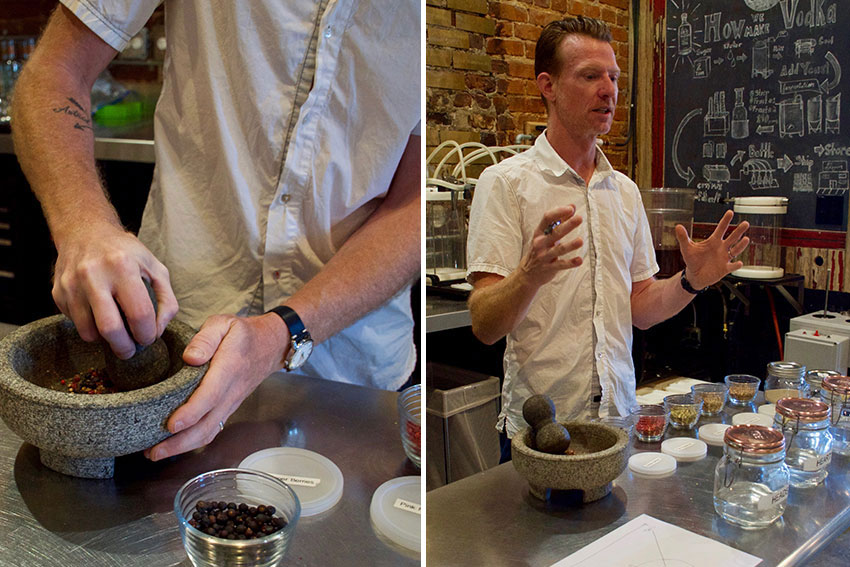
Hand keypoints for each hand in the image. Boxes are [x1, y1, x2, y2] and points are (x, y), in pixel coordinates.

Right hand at [52, 221, 177, 357]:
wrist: (85, 232)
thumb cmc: (126, 253)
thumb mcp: (155, 267)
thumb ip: (167, 300)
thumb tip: (158, 331)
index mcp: (123, 266)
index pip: (139, 314)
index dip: (147, 334)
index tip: (148, 338)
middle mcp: (93, 275)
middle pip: (110, 328)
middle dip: (124, 348)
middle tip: (131, 350)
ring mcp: (71, 285)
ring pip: (88, 332)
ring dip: (105, 340)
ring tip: (116, 332)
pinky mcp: (58, 293)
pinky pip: (75, 324)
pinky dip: (90, 328)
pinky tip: (99, 316)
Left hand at [144, 312, 288, 460]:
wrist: (271, 345)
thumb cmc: (243, 334)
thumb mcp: (224, 323)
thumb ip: (206, 338)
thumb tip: (190, 357)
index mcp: (229, 368)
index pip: (210, 396)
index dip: (191, 412)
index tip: (171, 425)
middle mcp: (231, 391)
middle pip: (207, 425)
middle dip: (179, 442)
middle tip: (152, 451)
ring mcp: (231, 403)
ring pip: (209, 432)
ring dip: (183, 447)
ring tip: (156, 452)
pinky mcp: (228, 408)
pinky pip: (212, 429)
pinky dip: (192, 442)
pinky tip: (174, 445)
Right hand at [518, 205, 582, 287]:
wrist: (526, 274)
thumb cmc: (539, 250)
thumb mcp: (545, 235)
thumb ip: (560, 221)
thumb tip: (572, 206)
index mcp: (539, 233)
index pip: (547, 219)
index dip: (558, 212)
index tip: (571, 208)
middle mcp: (540, 243)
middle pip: (555, 233)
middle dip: (567, 225)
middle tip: (579, 218)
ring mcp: (543, 256)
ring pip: (558, 250)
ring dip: (570, 245)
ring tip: (580, 241)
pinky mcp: (549, 268)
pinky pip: (561, 265)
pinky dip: (570, 263)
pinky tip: (580, 260)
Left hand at [675, 209, 749, 289]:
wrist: (694, 275)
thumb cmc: (692, 260)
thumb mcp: (686, 248)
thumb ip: (683, 238)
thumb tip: (677, 226)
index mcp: (713, 241)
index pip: (721, 229)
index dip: (725, 221)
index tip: (730, 212)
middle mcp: (721, 248)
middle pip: (732, 238)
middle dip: (739, 231)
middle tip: (745, 223)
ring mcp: (724, 258)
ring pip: (735, 250)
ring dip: (741, 245)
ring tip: (746, 239)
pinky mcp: (725, 268)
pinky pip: (732, 266)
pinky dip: (736, 265)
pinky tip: (739, 263)